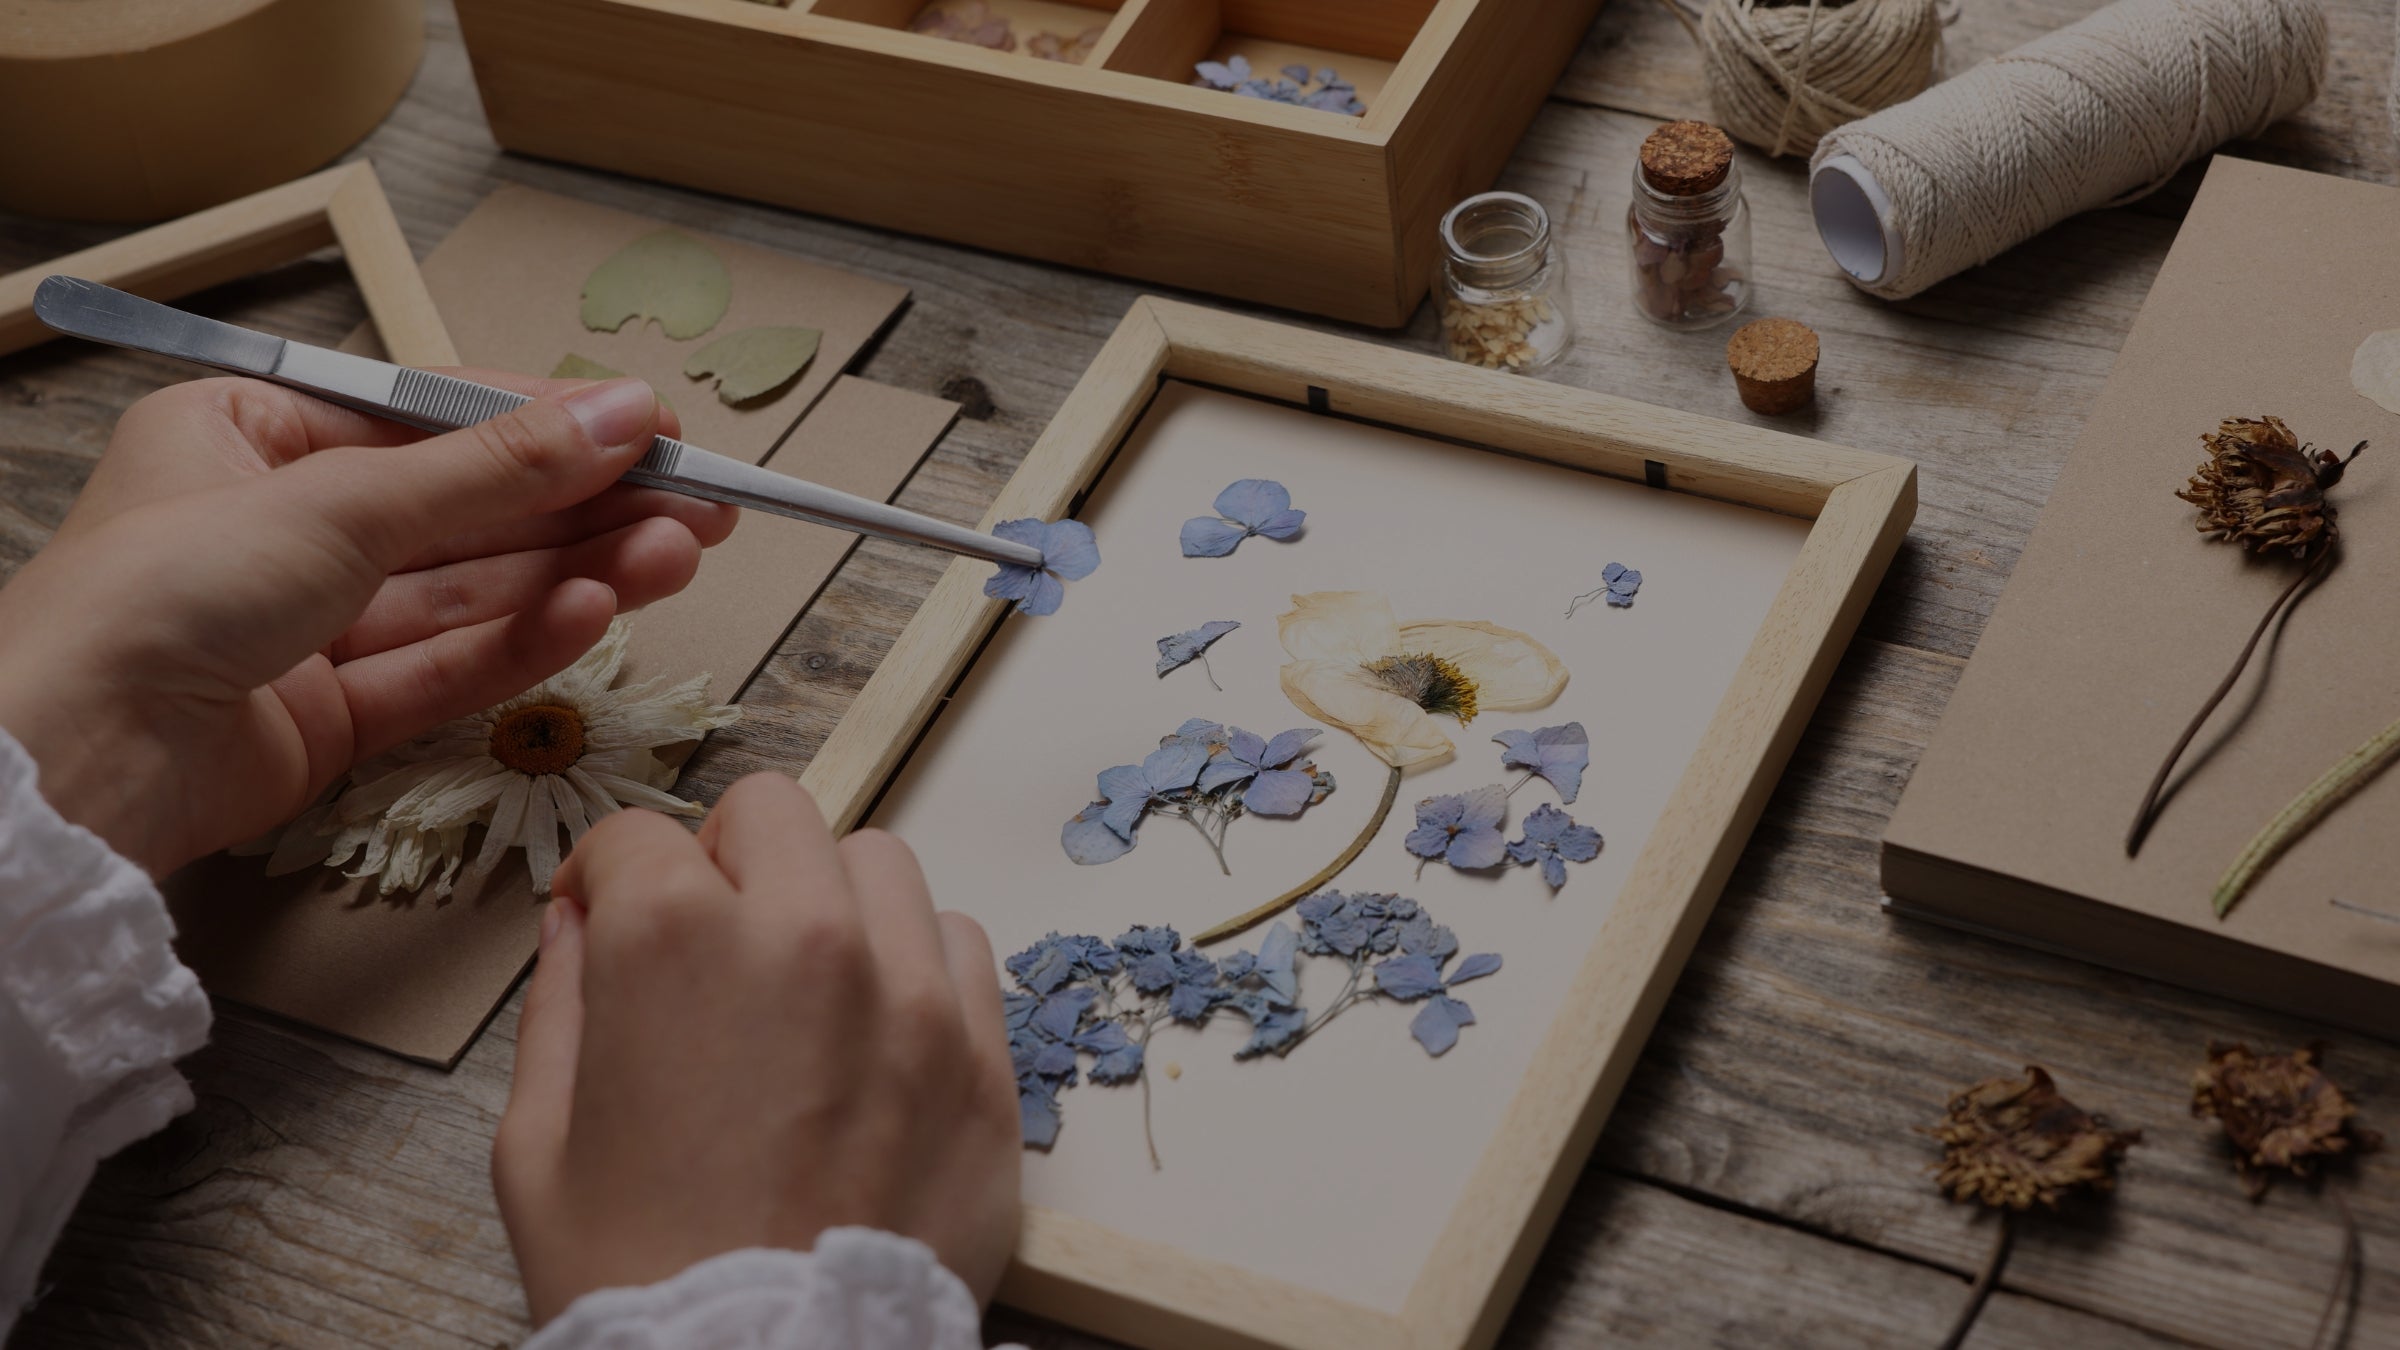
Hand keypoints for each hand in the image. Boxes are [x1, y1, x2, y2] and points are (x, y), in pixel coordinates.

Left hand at [0, 372, 734, 873]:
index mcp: (248, 436)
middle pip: (467, 512)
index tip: (657, 428)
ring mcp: (304, 629)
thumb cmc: (149, 601)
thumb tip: (622, 413)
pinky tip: (602, 611)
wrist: (68, 770)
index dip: (552, 422)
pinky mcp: (328, 719)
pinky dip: (527, 642)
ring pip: (470, 594)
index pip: (433, 419)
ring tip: (677, 557)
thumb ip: (496, 469)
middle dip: (588, 508)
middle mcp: (277, 528)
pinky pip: (446, 667)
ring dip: (578, 574)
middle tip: (700, 505)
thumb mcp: (341, 503)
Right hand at [493, 774, 1020, 1321]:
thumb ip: (559, 1005)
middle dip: (725, 858)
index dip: (609, 877)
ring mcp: (911, 993)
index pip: (639, 835)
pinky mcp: (984, 1057)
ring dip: (831, 901)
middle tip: (711, 936)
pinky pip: (962, 946)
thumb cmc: (640, 1278)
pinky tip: (875, 1035)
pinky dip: (916, 968)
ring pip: (879, 864)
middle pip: (774, 813)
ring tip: (804, 986)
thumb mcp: (539, 1147)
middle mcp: (805, 939)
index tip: (609, 917)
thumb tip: (579, 924)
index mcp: (676, 943)